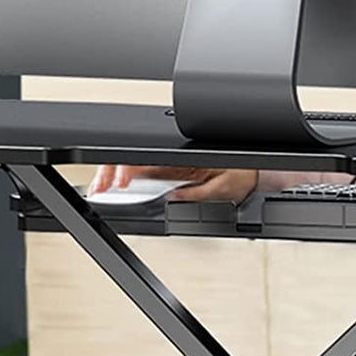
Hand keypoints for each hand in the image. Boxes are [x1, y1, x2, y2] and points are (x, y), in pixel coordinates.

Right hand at [86, 163, 258, 203]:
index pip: (145, 158)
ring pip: (133, 164)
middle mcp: (174, 157)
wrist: (255, 170)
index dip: (125, 168)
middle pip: (132, 159)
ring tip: (102, 187)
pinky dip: (125, 177)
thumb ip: (196, 194)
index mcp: (184, 157)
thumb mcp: (224, 187)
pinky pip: (143, 170)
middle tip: (100, 188)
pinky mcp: (171, 169)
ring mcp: (171, 162)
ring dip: (113, 173)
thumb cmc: (244, 174)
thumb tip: (172, 198)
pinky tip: (116, 185)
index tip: (118, 182)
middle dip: (110, 171)